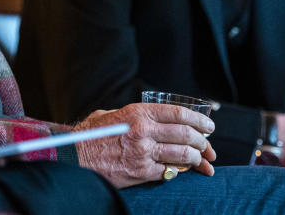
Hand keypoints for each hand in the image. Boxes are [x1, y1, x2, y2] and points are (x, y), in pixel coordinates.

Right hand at [74, 103, 215, 187]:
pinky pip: (170, 172)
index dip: (199, 120)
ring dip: (197, 159)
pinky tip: (182, 170)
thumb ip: (134, 116)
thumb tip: (153, 119)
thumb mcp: (113, 114)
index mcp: (139, 112)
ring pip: (182, 155)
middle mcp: (144, 130)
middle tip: (209, 147)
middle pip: (186, 134)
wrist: (75, 156)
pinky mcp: (141, 172)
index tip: (209, 126)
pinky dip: (179, 171)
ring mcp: (144, 152)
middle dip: (204, 142)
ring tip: (202, 161)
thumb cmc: (92, 134)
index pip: (179, 113)